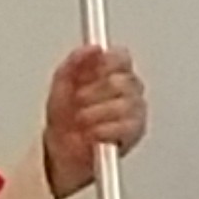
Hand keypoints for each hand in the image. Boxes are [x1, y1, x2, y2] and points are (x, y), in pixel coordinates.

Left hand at [44, 44, 146, 198]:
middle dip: (93, 92)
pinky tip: (93, 133)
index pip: (122, 56)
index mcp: (113, 71)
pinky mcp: (136, 132)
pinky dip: (104, 130)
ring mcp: (135, 110)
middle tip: (78, 101)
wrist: (62, 150)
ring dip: (96, 113)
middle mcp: (128, 89)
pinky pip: (125, 126)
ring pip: (123, 104)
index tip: (87, 73)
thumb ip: (75, 62)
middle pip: (121, 81)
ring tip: (82, 119)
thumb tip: (93, 48)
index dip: (105, 64)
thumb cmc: (65, 117)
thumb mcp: (62, 84)